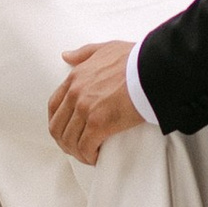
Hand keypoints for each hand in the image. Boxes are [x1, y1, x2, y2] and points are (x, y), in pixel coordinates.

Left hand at [49, 40, 145, 163]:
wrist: (153, 69)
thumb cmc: (135, 59)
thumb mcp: (105, 48)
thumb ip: (84, 53)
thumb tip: (66, 56)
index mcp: (75, 77)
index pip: (54, 105)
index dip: (57, 122)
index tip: (66, 130)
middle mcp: (75, 94)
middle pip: (57, 127)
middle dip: (65, 141)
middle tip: (77, 148)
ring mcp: (85, 109)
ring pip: (69, 140)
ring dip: (76, 152)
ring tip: (87, 156)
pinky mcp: (99, 124)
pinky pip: (85, 147)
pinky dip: (88, 156)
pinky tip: (96, 158)